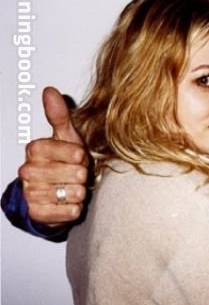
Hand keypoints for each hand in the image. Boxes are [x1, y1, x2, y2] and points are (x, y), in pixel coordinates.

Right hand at [18, 87, 88, 226]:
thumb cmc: (63, 161)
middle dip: (82, 175)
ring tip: (75, 188)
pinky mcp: (36, 213)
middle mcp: (29, 170)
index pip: (71, 151)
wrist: (53, 192)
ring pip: (71, 193)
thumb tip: (50, 91)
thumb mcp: (66, 137)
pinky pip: (67, 212)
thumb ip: (59, 116)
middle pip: (74, 173)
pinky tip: (70, 203)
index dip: (81, 156)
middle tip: (78, 175)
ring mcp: (31, 192)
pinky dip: (74, 209)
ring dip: (80, 192)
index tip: (80, 157)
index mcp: (36, 149)